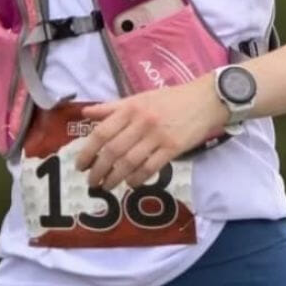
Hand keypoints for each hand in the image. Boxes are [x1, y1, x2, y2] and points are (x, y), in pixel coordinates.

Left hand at [77, 78, 227, 191]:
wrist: (205, 100)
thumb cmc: (170, 99)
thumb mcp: (139, 98)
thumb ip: (111, 108)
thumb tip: (85, 114)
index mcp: (130, 108)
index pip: (102, 132)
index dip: (88, 151)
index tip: (80, 165)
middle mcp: (142, 122)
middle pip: (113, 151)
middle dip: (99, 170)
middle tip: (91, 182)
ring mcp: (158, 136)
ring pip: (130, 162)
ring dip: (115, 178)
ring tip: (107, 186)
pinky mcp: (173, 148)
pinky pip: (150, 168)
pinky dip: (137, 179)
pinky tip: (130, 184)